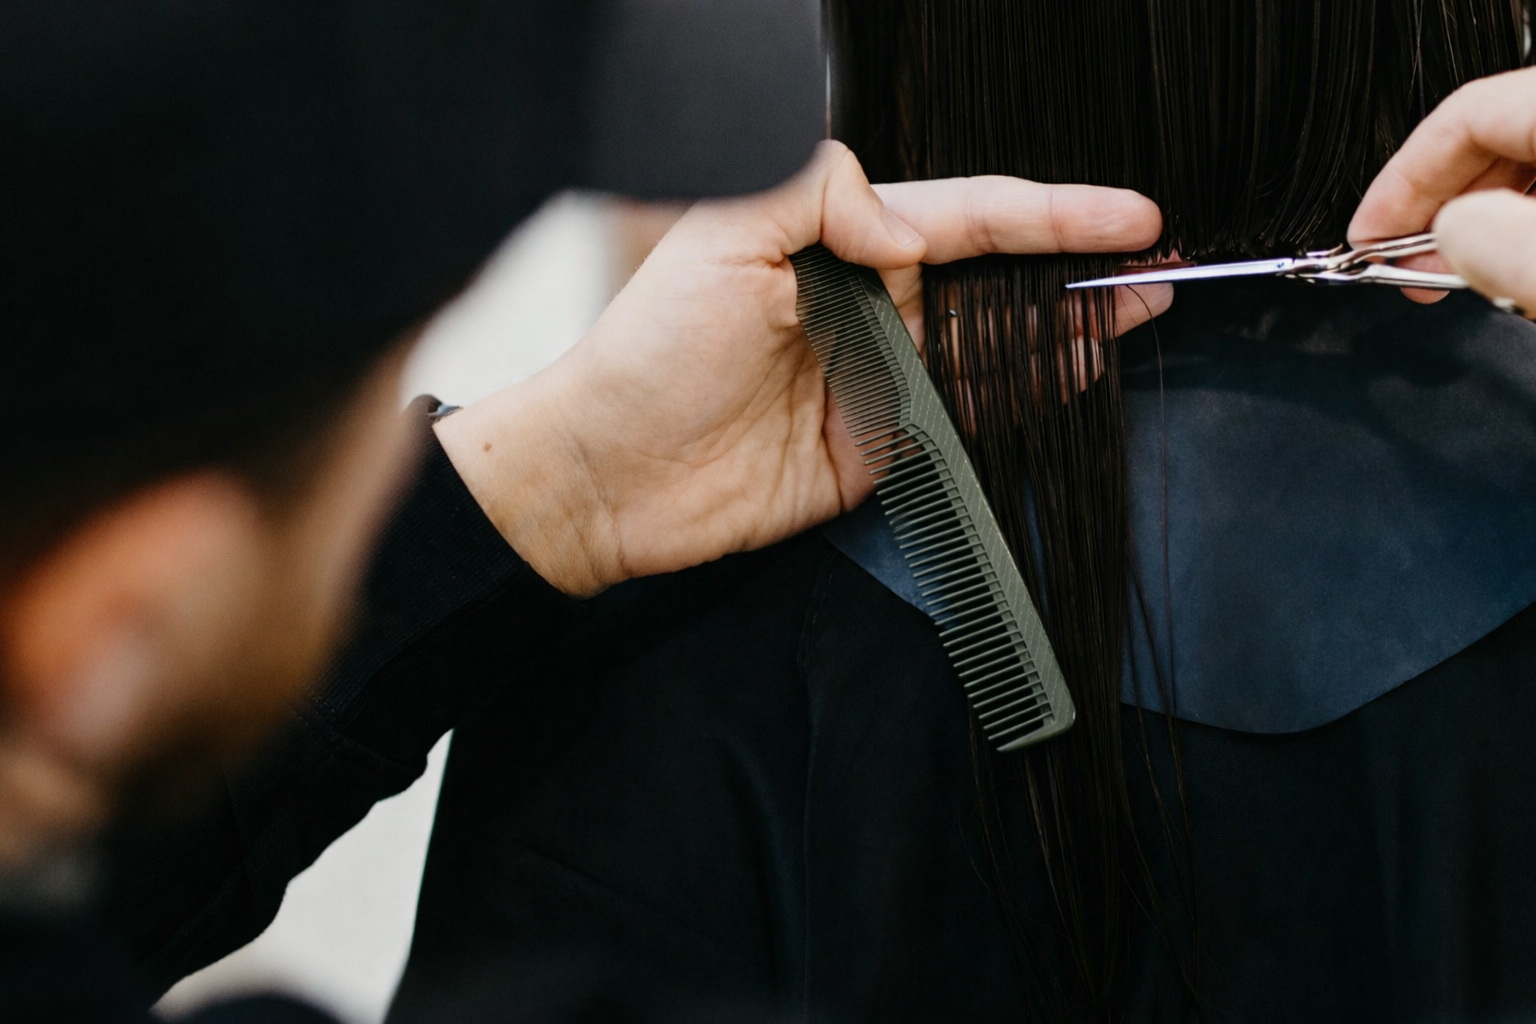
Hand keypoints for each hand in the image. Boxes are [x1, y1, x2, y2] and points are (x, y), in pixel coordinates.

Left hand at [439, 142, 1167, 594]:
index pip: (967, 217)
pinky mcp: (876, 450)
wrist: (602, 475)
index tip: (1131, 217)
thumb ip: (822, 196)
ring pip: (994, 349)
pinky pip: (966, 418)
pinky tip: (1075, 373)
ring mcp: (877, 380)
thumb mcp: (723, 237)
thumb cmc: (647, 350)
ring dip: (1067, 333)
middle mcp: (866, 306)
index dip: (1053, 215)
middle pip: (995, 282)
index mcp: (836, 244)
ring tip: (1139, 314)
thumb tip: (915, 232)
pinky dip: (1024, 397)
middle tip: (1160, 271)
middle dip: (1078, 273)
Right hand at [1349, 67, 1535, 311]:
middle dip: (1433, 210)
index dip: (1400, 180)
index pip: (1464, 115)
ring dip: (1471, 224)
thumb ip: (1512, 245)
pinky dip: (1515, 226)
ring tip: (1443, 275)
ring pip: (1522, 168)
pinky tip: (1502, 265)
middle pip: (1491, 140)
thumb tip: (1453, 231)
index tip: (1365, 237)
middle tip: (1399, 268)